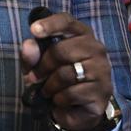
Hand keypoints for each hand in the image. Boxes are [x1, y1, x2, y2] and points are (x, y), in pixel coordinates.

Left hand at [20, 12, 112, 130]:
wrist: (78, 108)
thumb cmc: (57, 78)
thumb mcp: (39, 65)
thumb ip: (32, 54)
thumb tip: (28, 45)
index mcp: (81, 34)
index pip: (67, 22)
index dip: (50, 24)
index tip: (34, 30)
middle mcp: (95, 48)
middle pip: (61, 51)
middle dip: (42, 67)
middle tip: (34, 78)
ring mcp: (102, 70)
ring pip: (66, 74)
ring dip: (50, 86)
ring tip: (48, 91)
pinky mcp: (102, 91)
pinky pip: (72, 93)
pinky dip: (60, 99)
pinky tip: (60, 100)